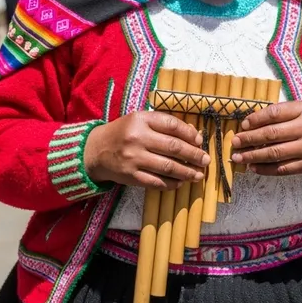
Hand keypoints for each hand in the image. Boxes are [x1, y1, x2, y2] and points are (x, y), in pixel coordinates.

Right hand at [84, 112, 209, 190]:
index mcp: (141, 119)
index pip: (172, 125)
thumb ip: (163, 124)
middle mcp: (137, 138)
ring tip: (198, 174)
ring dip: (187, 172)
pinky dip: (171, 183)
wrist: (96, 150)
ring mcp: (134, 159)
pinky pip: (156, 182)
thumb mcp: (140, 120)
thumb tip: (193, 134)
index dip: (190, 134)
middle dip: (194, 155)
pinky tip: (180, 182)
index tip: (200, 141)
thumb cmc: (123, 132)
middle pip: (174, 147)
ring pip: (168, 167)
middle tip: (205, 160)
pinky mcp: (131, 177)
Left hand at [231, 101, 301, 175]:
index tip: (244, 124)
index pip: (274, 114)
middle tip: (235, 142)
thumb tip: (252, 122)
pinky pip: (282, 169)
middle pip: (272, 135)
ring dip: (253, 156)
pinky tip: (253, 167)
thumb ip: (281, 112)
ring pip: (274, 154)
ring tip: (238, 157)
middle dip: (250, 139)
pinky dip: (265, 169)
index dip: (256, 119)